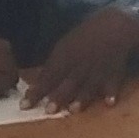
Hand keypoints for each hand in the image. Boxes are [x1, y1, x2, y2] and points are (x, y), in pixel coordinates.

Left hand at [23, 7, 138, 107]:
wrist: (113, 27)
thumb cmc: (85, 37)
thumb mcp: (64, 46)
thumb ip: (54, 65)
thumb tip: (40, 82)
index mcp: (65, 58)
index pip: (48, 77)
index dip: (37, 92)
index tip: (24, 105)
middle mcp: (79, 66)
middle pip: (67, 84)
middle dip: (58, 96)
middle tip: (49, 110)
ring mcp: (97, 71)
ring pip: (87, 86)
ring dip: (80, 98)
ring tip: (73, 110)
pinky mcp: (114, 74)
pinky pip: (112, 84)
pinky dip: (110, 93)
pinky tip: (109, 103)